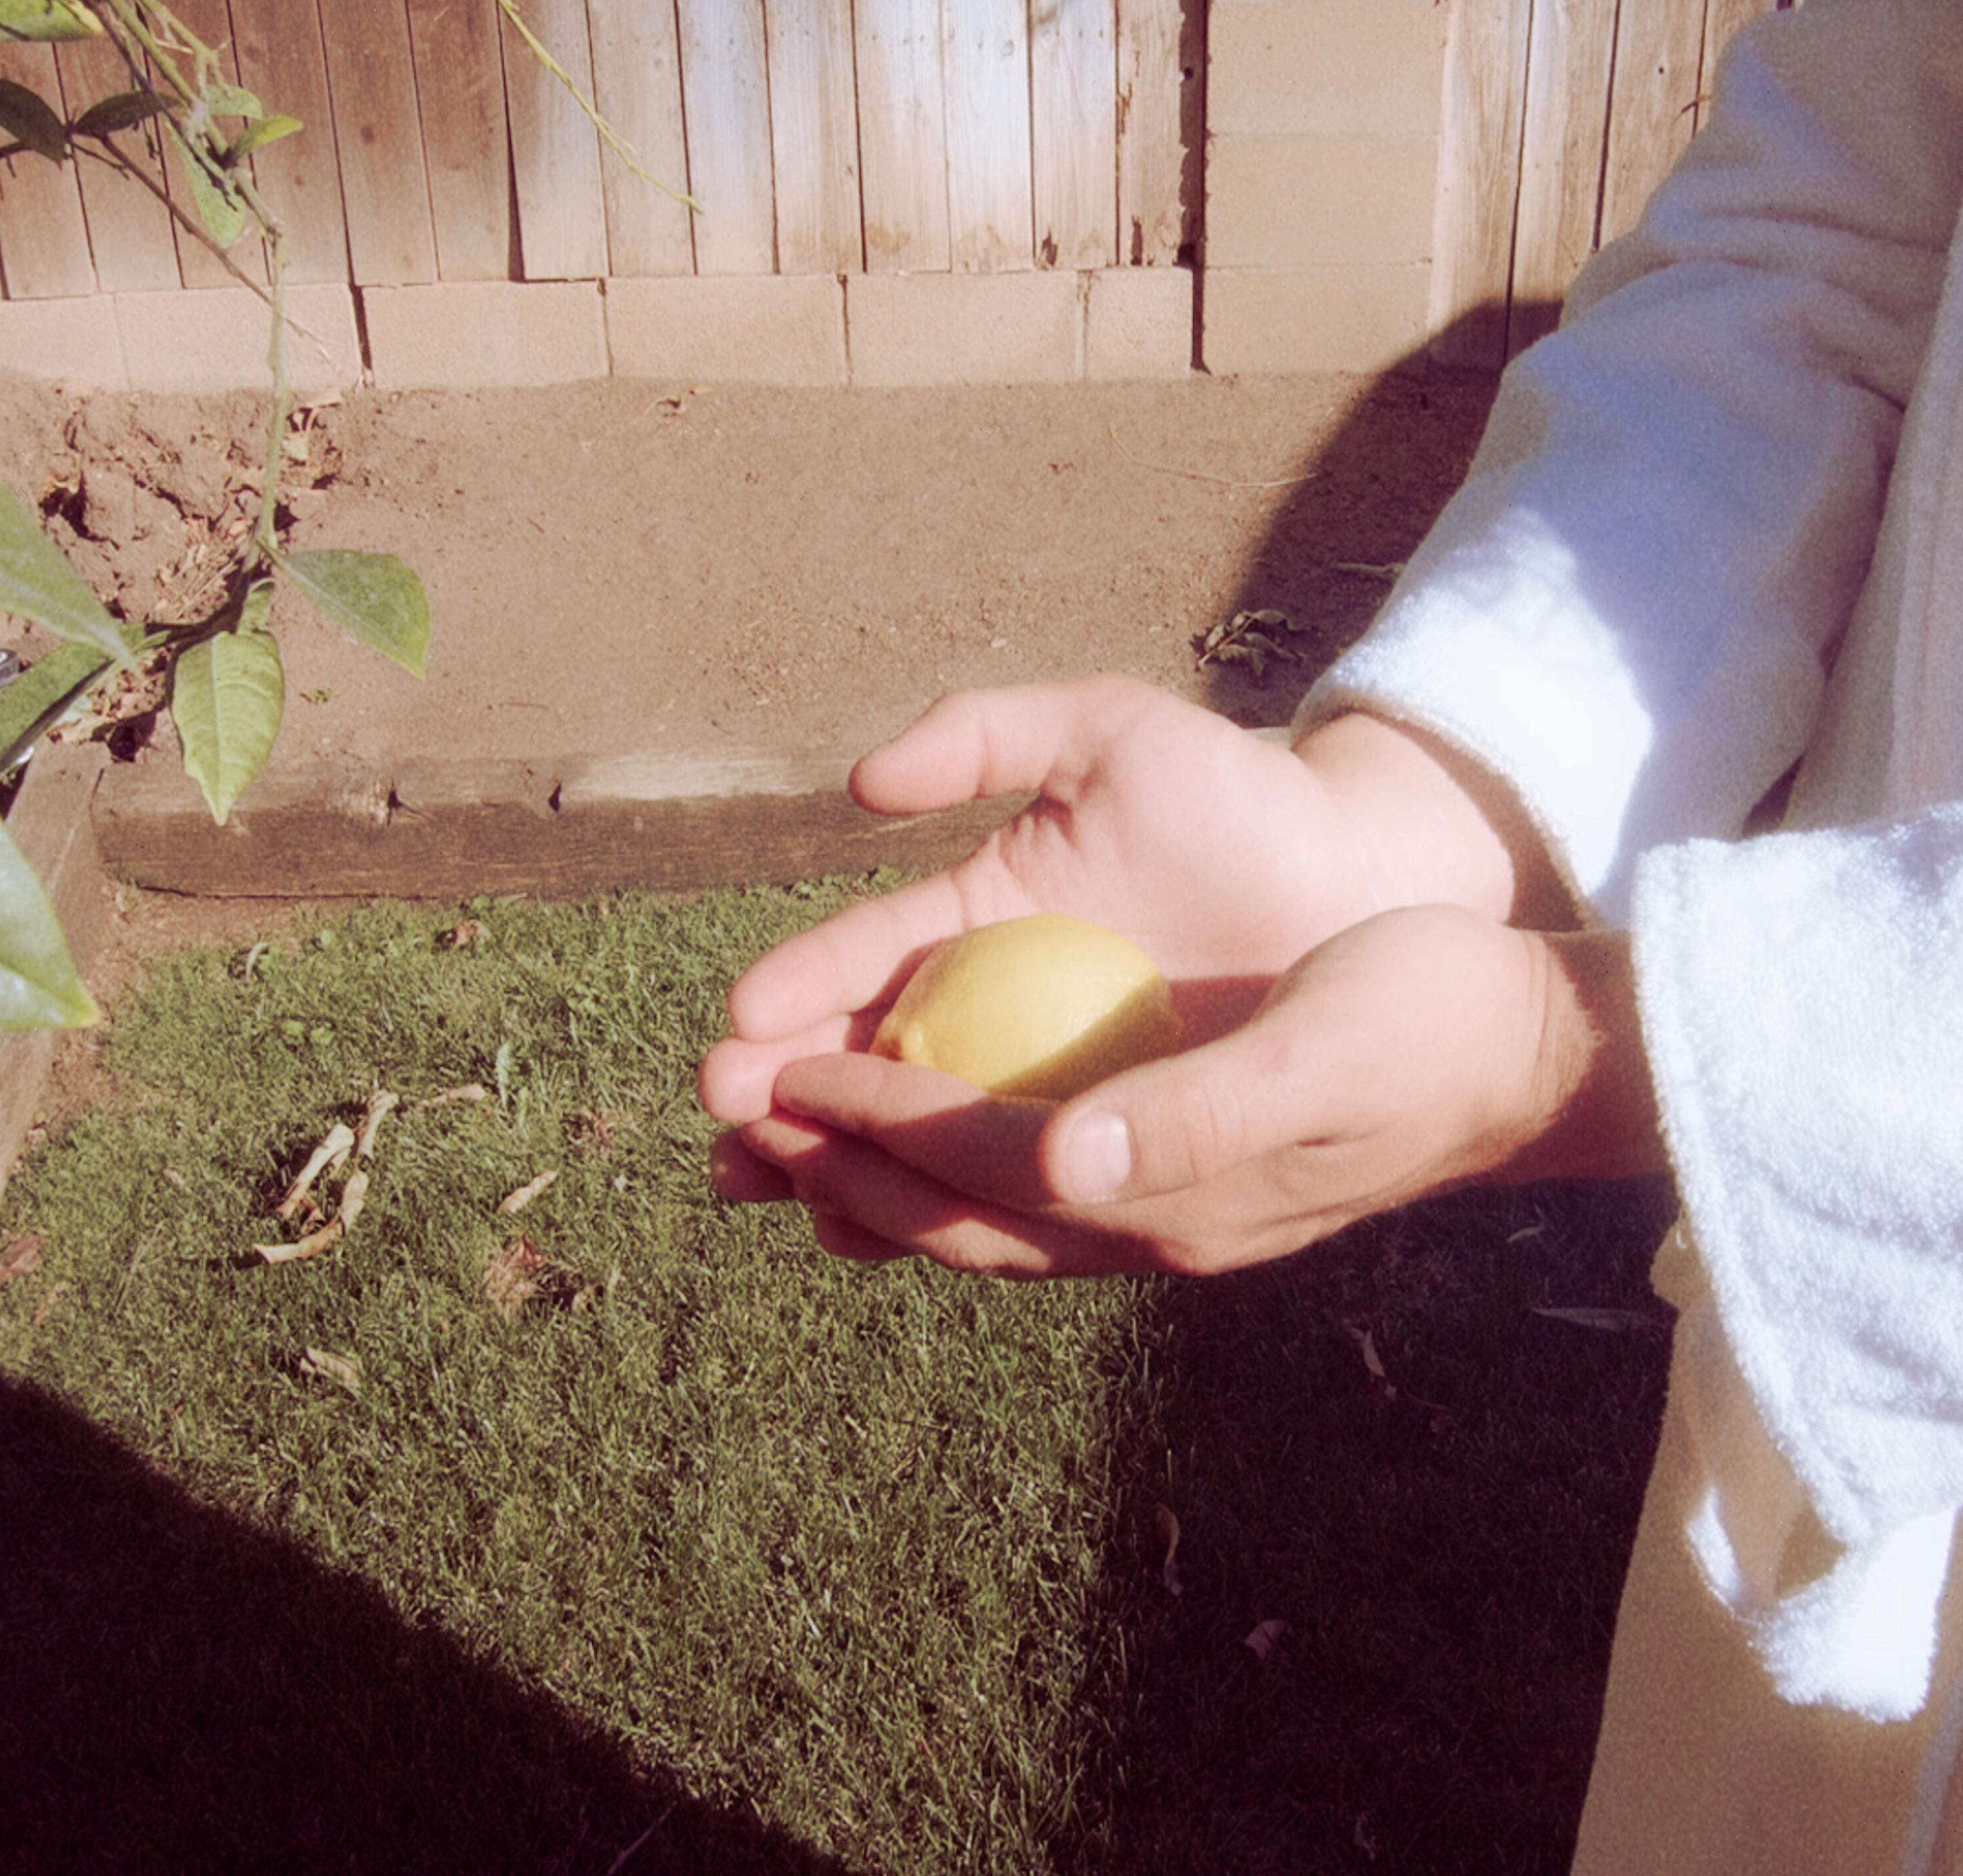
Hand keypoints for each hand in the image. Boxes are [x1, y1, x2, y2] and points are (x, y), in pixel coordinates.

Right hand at [701, 675, 1551, 1139]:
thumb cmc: (1234, 793)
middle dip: (785, 1088)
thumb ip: (987, 733)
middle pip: (863, 1057)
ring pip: (915, 1130)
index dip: (803, 986)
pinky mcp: (1102, 1131)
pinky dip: (930, 1204)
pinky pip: (1003, 1181)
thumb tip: (862, 787)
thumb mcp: (1105, 735)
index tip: (744, 1020)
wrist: (1356, 879)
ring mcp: (1042, 1076)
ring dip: (834, 1158)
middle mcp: (994, 1005)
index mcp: (979, 915)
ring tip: (766, 1183)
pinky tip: (868, 1227)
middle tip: (723, 1117)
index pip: (868, 955)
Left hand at [729, 908, 1662, 1276]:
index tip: (785, 1072)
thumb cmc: (1429, 1027)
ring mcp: (1160, 1206)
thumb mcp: (1326, 1052)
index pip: (985, 1165)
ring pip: (980, 1215)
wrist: (1516, 1054)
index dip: (880, 1122)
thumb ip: (1201, 1113)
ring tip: (776, 1149)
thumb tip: (1071, 1157)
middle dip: (841, 1167)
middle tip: (732, 1122)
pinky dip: (945, 1170)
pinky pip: (1025, 1190)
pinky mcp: (1170, 1171)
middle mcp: (1150, 1220)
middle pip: (958, 1211)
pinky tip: (902, 1141)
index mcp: (1172, 1192)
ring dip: (873, 1181)